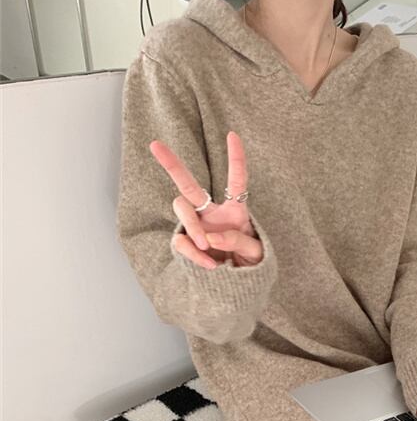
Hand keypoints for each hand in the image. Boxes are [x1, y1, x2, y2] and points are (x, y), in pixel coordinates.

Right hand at [149, 130, 264, 270]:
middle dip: (172, 164)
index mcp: (235, 211)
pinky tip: (211, 265)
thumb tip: (212, 237)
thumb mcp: (256, 254)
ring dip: (193, 226)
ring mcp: (196, 227)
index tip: (232, 135)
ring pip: (182, 210)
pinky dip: (193, 254)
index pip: (236, 181)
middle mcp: (211, 214)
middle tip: (155, 144)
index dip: (236, 159)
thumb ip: (239, 242)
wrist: (237, 286)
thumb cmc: (250, 264)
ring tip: (205, 246)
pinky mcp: (186, 244)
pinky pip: (181, 242)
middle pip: (189, 185)